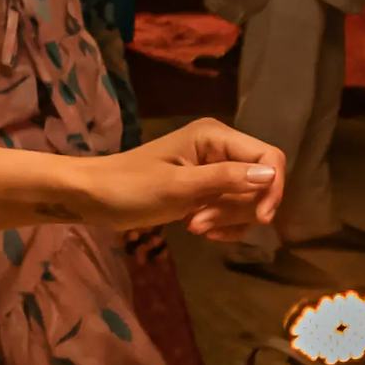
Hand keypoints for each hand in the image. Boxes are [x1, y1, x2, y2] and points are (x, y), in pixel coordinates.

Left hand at [78, 120, 286, 236]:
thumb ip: (225, 180)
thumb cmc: (129, 187)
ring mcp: (213, 169)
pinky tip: (198, 229)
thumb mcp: (179, 186)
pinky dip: (221, 223)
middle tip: (199, 223)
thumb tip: (270, 175)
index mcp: (215, 135)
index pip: (268, 157)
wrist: (93, 197)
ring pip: (246, 199)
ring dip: (226, 219)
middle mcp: (219, 148)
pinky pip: (231, 209)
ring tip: (193, 226)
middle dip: (237, 209)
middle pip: (259, 182)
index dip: (272, 188)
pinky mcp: (205, 189)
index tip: (261, 219)